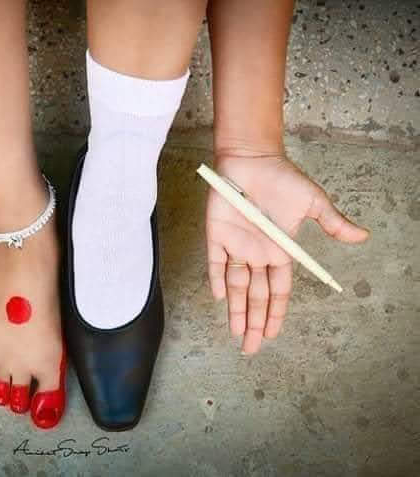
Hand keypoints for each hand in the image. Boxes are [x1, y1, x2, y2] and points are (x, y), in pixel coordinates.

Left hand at [205, 154, 368, 353]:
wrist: (253, 159)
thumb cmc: (282, 180)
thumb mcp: (312, 202)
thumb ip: (332, 222)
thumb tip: (362, 236)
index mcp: (279, 251)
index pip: (277, 291)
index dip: (274, 313)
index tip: (272, 335)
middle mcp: (257, 254)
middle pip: (256, 296)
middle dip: (254, 323)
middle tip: (251, 349)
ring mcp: (236, 246)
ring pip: (236, 286)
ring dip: (236, 310)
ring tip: (237, 335)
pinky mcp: (216, 234)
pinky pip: (215, 263)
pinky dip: (217, 279)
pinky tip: (220, 298)